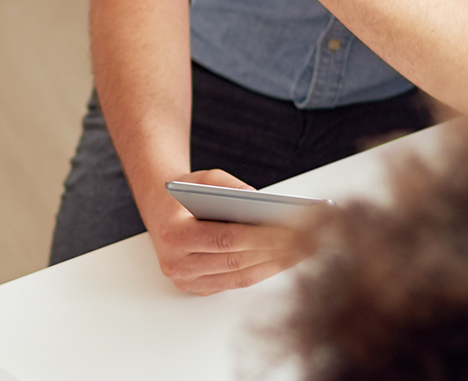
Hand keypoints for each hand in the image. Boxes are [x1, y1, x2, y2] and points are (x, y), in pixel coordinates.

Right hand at [143, 169, 313, 295]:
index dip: (260, 238)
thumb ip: (231, 187)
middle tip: (307, 241)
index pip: (224, 240)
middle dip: (275, 252)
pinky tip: (283, 260)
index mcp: (173, 234)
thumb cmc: (185, 193)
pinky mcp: (197, 288)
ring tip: (303, 251)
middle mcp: (176, 263)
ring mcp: (186, 280)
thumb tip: (263, 203)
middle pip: (235, 261)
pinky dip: (261, 271)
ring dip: (274, 265)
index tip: (291, 231)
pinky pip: (235, 283)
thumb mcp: (205, 178)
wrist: (160, 210)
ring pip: (239, 277)